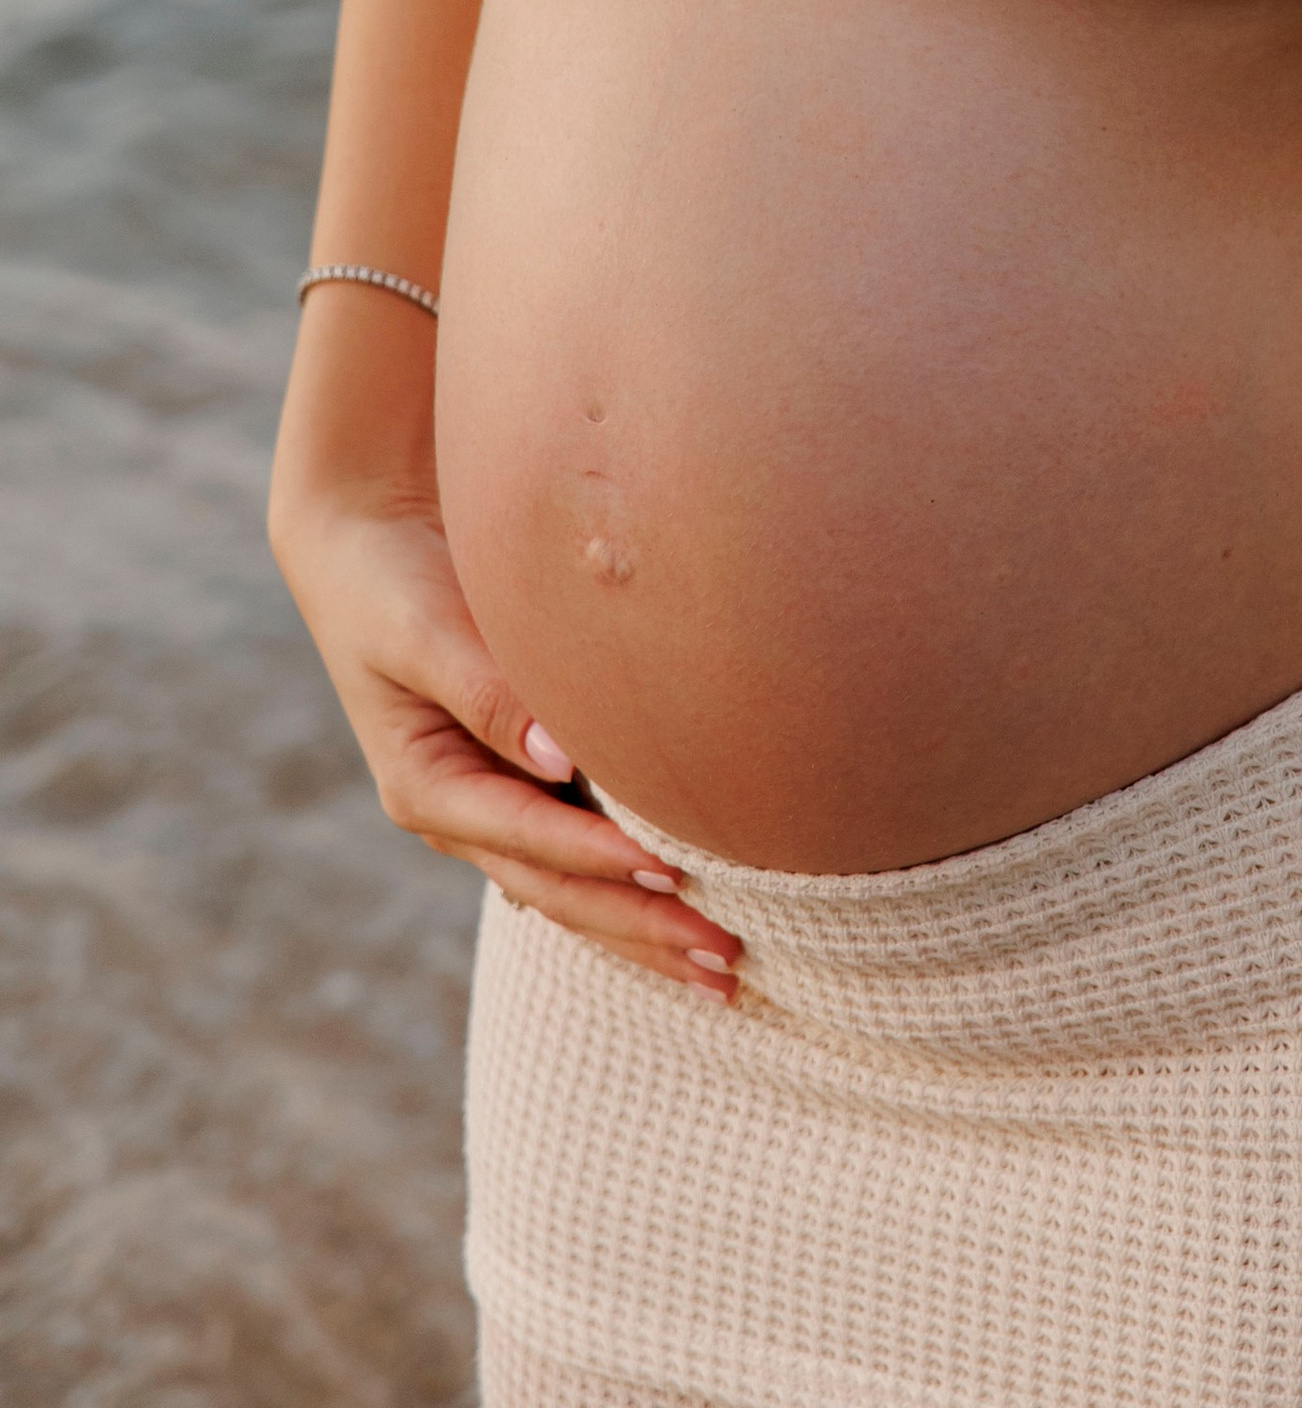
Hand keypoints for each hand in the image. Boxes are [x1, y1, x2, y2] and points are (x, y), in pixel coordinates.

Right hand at [271, 488, 740, 999]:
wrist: (364, 545)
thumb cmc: (392, 582)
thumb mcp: (423, 631)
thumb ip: (485, 690)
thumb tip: (560, 756)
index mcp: (426, 785)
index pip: (529, 837)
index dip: (602, 860)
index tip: (675, 877)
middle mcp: (459, 812)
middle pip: (559, 890)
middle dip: (640, 929)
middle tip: (723, 960)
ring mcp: (489, 806)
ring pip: (574, 888)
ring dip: (645, 929)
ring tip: (724, 968)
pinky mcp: (518, 783)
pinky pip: (580, 851)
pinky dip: (630, 887)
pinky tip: (688, 912)